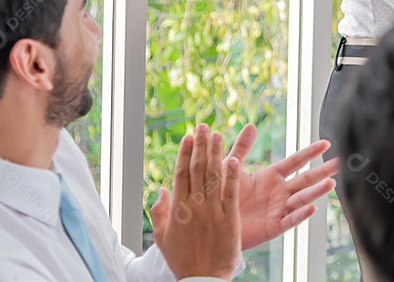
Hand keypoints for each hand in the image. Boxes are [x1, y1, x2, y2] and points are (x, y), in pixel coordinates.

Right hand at [151, 124, 241, 281]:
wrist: (201, 279)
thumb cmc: (183, 260)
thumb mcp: (163, 238)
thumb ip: (159, 213)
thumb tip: (160, 191)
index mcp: (177, 209)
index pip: (180, 174)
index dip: (184, 153)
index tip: (187, 137)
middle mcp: (193, 205)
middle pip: (196, 169)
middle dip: (199, 145)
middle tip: (202, 126)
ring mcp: (211, 210)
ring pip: (213, 175)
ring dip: (215, 152)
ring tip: (217, 134)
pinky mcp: (228, 217)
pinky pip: (230, 192)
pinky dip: (232, 175)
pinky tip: (234, 159)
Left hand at [223, 124, 340, 250]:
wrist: (211, 223)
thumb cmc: (222, 194)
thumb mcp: (232, 168)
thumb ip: (242, 148)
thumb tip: (251, 125)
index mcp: (271, 176)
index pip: (295, 161)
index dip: (310, 152)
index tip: (326, 143)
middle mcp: (279, 192)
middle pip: (305, 179)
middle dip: (322, 171)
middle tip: (339, 163)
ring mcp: (278, 209)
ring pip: (302, 199)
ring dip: (316, 192)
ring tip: (331, 183)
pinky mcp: (273, 227)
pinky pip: (289, 220)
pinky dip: (300, 215)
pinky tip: (312, 208)